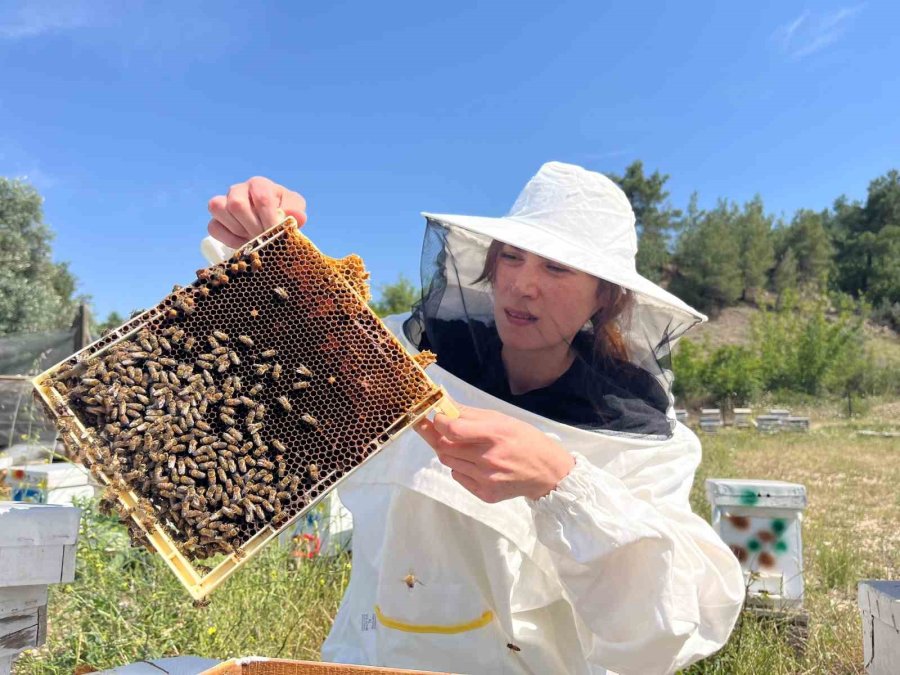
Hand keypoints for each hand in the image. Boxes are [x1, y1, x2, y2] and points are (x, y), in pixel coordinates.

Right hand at [208, 176, 307, 247]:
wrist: (271, 223)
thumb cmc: (283, 212)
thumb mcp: (295, 210)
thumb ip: (296, 212)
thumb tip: (295, 217)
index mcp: (259, 185)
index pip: (261, 198)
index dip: (269, 218)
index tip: (277, 233)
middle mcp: (238, 190)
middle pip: (237, 205)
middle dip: (253, 227)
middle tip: (266, 239)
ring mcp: (223, 203)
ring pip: (220, 211)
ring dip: (241, 231)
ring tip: (256, 240)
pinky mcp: (216, 219)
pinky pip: (214, 227)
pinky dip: (229, 239)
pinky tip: (244, 245)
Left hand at [416, 405, 574, 502]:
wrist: (548, 472)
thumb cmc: (525, 440)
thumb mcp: (502, 419)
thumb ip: (470, 414)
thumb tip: (443, 404)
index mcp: (495, 435)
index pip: (453, 430)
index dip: (439, 422)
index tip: (437, 417)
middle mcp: (489, 459)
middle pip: (444, 447)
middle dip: (439, 436)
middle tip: (443, 430)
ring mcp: (486, 479)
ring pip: (448, 462)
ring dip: (449, 451)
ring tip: (463, 446)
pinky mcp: (485, 494)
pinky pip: (458, 476)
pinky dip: (459, 467)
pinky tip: (474, 462)